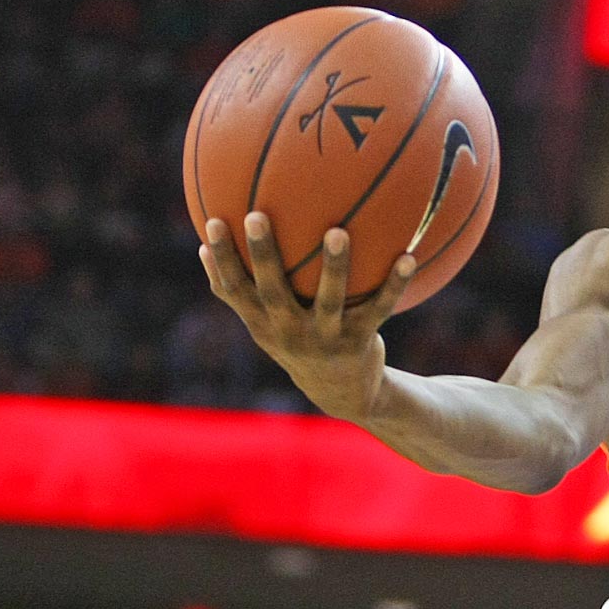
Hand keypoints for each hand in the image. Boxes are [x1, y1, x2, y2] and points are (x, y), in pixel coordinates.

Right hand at [199, 214, 415, 420]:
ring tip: (338, 231)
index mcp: (263, 325)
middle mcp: (290, 333)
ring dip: (334, 267)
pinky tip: (407, 256)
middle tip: (257, 215)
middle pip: (272, 292)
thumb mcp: (264, 323)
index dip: (223, 259)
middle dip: (263, 255)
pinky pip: (379, 308)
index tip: (214, 222)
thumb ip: (236, 291)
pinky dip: (394, 283)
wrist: (343, 393)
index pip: (234, 290)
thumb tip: (200, 247)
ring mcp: (326, 338)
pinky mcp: (360, 341)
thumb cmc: (297, 341)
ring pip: (329, 301)